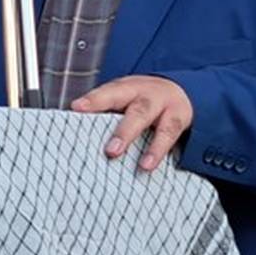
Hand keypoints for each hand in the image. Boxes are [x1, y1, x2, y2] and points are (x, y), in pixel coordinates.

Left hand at [71, 75, 192, 171]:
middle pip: (136, 110)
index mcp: (126, 88)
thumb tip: (73, 134)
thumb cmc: (140, 100)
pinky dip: (158, 151)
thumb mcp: (123, 100)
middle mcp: (145, 94)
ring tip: (137, 164)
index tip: (76, 108)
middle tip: (110, 151)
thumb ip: (104, 113)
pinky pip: (169, 135)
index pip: (108, 92)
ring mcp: (164, 106)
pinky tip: (147, 166)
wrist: (181, 89)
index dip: (93, 100)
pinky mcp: (178, 119)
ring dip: (147, 145)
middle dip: (123, 131)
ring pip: (156, 123)